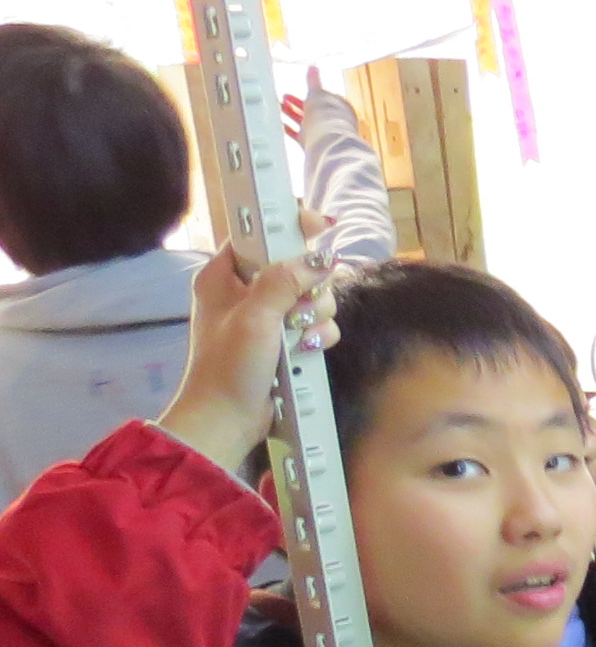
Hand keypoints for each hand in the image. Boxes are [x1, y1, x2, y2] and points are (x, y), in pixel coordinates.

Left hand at [155, 247, 336, 476]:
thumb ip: (284, 282)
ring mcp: (267, 317)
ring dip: (316, 315)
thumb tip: (320, 258)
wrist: (227, 420)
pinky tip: (309, 350)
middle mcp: (246, 291)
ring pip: (312, 296)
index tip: (319, 226)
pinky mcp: (285, 340)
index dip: (288, 227)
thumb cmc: (228, 367)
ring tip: (302, 338)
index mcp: (224, 276)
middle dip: (309, 286)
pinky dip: (319, 336)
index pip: (259, 234)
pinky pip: (317, 324)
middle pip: (296, 265)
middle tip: (300, 308)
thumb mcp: (255, 318)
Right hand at [279, 66, 325, 143]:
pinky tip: (280, 123)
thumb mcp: (318, 93)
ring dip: (291, 113)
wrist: (326, 141)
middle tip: (285, 97)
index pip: (324, 98)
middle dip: (298, 103)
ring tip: (279, 106)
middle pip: (312, 110)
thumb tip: (313, 67)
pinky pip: (298, 134)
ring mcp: (321, 133)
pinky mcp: (311, 143)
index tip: (301, 89)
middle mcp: (332, 122)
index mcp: (339, 108)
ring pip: (304, 121)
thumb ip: (313, 81)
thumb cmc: (327, 117)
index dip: (311, 93)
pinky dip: (289, 128)